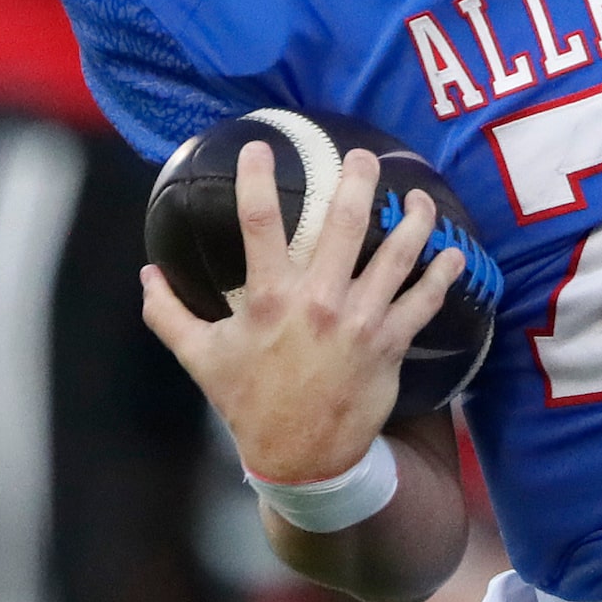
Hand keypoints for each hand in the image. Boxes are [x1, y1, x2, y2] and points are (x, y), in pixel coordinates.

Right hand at [140, 141, 466, 482]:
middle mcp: (318, 301)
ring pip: (397, 254)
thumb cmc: (250, 402)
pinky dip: (444, 273)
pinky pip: (426, 299)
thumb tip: (146, 273)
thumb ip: (169, 313)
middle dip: (359, 180)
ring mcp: (360, 320)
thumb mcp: (200, 358)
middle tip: (366, 157)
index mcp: (269, 299)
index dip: (257, 179)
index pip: (258, 224)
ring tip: (420, 196)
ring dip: (415, 219)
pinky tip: (455, 252)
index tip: (262, 145)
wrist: (301, 457)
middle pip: (346, 223)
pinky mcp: (391, 342)